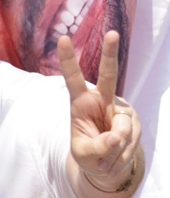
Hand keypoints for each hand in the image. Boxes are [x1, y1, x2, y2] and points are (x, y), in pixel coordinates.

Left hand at [60, 32, 139, 188]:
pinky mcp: (134, 120)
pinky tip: (114, 158)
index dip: (68, 60)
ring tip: (104, 157)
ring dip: (113, 149)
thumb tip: (117, 138)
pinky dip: (122, 154)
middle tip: (112, 33)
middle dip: (111, 53)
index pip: (73, 79)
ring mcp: (121, 109)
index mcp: (81, 102)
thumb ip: (98, 146)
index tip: (63, 39)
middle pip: (108, 74)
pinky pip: (130, 139)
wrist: (106, 164)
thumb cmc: (89, 154)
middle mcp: (103, 99)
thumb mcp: (85, 154)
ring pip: (122, 127)